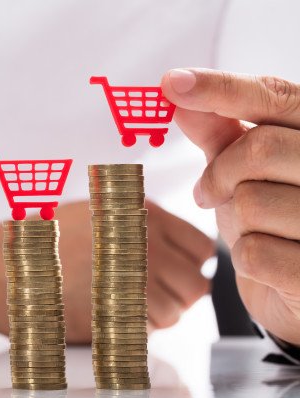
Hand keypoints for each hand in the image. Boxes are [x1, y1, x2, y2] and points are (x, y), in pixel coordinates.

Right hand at [0, 201, 212, 342]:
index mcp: (141, 215)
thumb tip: (178, 251)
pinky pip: (149, 331)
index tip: (174, 272)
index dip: (190, 264)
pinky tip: (109, 316)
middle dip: (178, 294)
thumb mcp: (94, 212)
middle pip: (196, 284)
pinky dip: (135, 330)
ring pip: (177, 312)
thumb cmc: (41, 242)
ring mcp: (133, 281)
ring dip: (157, 315)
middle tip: (150, 296)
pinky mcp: (117, 315)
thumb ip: (139, 225)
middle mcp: (145, 246)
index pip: (201, 249)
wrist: (1, 268)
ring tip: (123, 306)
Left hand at [162, 68, 299, 344]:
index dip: (221, 89)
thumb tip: (177, 91)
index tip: (171, 83)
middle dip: (219, 175)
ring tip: (253, 231)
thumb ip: (219, 132)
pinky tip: (267, 264)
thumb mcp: (246, 171)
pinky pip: (255, 253)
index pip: (275, 97)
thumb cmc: (276, 223)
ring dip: (234, 221)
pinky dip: (245, 260)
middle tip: (209, 193)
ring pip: (251, 202)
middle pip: (259, 149)